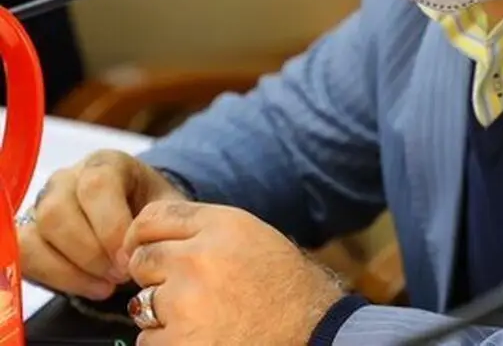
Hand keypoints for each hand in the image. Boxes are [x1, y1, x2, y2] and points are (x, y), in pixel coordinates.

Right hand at [17, 150, 184, 299]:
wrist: (140, 218)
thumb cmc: (155, 210)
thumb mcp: (169, 207)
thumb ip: (166, 219)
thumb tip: (160, 242)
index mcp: (108, 162)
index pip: (96, 185)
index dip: (112, 226)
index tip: (132, 256)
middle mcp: (69, 177)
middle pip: (58, 212)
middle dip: (92, 252)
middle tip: (122, 273)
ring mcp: (44, 203)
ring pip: (37, 235)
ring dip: (75, 268)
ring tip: (110, 283)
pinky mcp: (30, 232)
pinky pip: (26, 256)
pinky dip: (59, 278)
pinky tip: (94, 287)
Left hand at [124, 200, 343, 345]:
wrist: (312, 331)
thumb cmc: (286, 287)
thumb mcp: (253, 237)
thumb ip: (204, 231)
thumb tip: (149, 237)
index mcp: (221, 225)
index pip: (153, 217)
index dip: (142, 236)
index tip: (144, 250)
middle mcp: (199, 257)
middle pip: (142, 260)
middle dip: (156, 277)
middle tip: (187, 292)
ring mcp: (185, 302)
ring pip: (142, 302)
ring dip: (163, 313)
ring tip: (205, 318)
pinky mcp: (178, 342)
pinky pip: (148, 340)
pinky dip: (169, 342)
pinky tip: (204, 339)